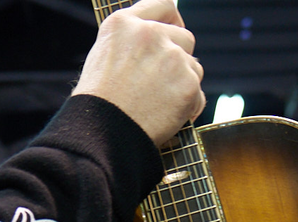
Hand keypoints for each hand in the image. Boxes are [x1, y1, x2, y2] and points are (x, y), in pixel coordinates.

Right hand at [73, 0, 205, 145]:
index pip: (164, 5)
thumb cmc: (98, 103)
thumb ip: (132, 41)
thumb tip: (160, 39)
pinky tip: (168, 117)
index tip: (175, 31)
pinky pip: (199, 94)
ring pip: (194, 67)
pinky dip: (188, 107)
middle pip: (185, 38)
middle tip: (162, 83)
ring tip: (158, 104)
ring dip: (183, 84)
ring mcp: (172, 58)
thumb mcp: (104, 56)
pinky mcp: (188, 83)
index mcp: (124, 23)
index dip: (173, 20)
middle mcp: (150, 34)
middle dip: (179, 58)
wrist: (103, 133)